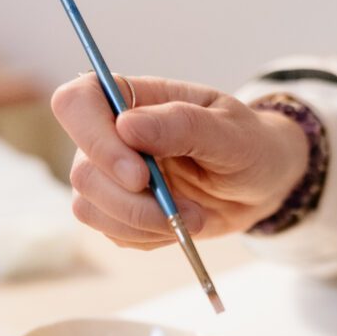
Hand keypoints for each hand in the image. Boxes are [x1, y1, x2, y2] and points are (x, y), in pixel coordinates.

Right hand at [51, 74, 308, 248]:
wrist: (260, 184)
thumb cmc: (247, 145)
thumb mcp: (230, 132)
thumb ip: (182, 125)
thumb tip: (127, 126)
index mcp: (131, 98)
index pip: (76, 104)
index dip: (95, 141)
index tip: (141, 175)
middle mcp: (109, 135)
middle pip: (82, 171)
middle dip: (132, 203)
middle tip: (184, 211)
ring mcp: (109, 177)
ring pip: (89, 209)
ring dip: (145, 225)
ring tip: (193, 218)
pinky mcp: (117, 212)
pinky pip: (113, 233)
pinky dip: (150, 238)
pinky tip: (180, 225)